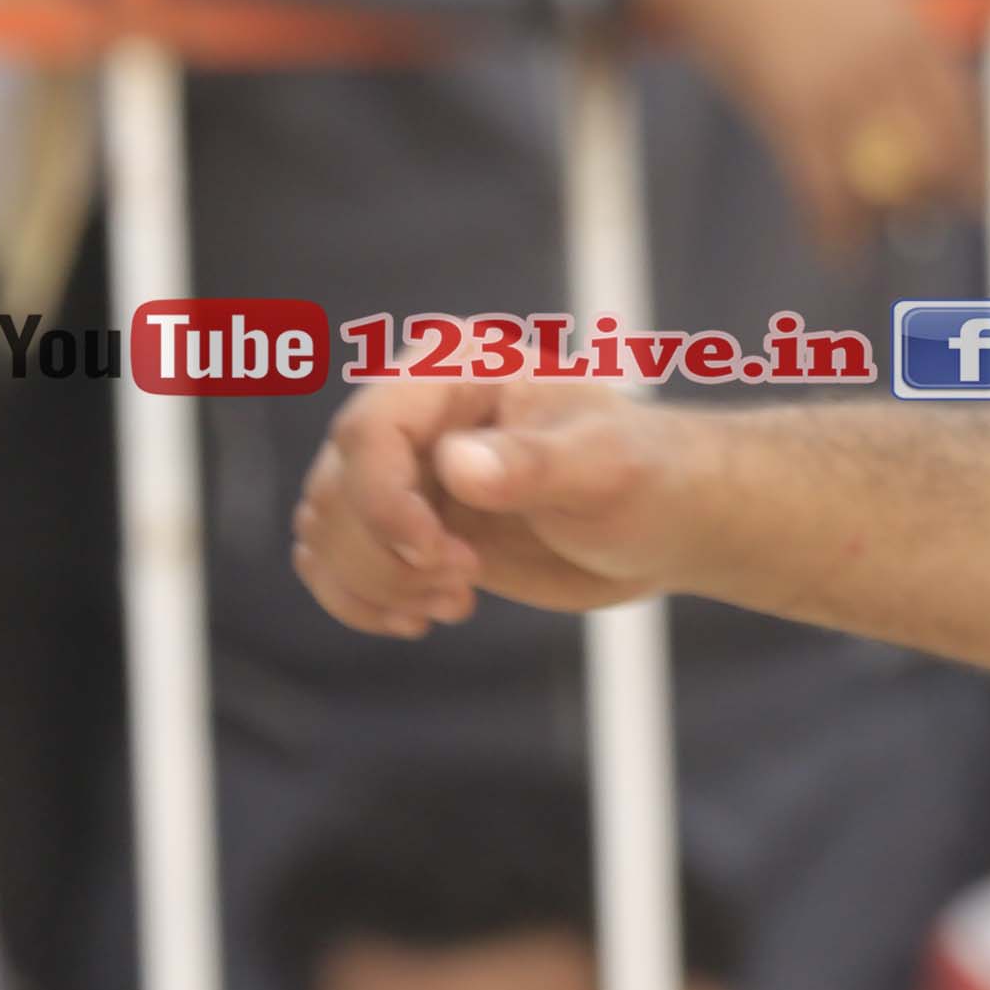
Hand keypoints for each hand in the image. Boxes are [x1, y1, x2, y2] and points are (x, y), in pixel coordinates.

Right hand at [291, 374, 710, 636]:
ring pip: (323, 530)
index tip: (441, 556)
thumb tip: (455, 464)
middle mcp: (417, 416)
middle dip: (385, 556)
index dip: (385, 505)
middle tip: (464, 582)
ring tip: (454, 600)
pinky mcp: (405, 525)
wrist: (666, 523)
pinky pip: (331, 561)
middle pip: (334, 489)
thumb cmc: (651, 477)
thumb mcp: (605, 469)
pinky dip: (358, 599)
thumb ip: (533, 464)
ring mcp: (406, 473)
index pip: (370, 433)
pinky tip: (421, 618)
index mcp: (458, 371)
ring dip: (373, 582)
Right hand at [619, 0, 985, 247]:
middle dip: (942, 194)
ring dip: (886, 215)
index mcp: (911, 27)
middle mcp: (885, 64)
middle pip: (936, 152)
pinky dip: (835, 228)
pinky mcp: (788, 113)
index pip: (966, 111)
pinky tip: (840, 249)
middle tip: (936, 213)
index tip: (978, 186)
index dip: (978, 158)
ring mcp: (837, 90)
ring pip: (883, 180)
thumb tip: (934, 71)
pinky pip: (822, 190)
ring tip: (880, 230)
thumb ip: (901, 23)